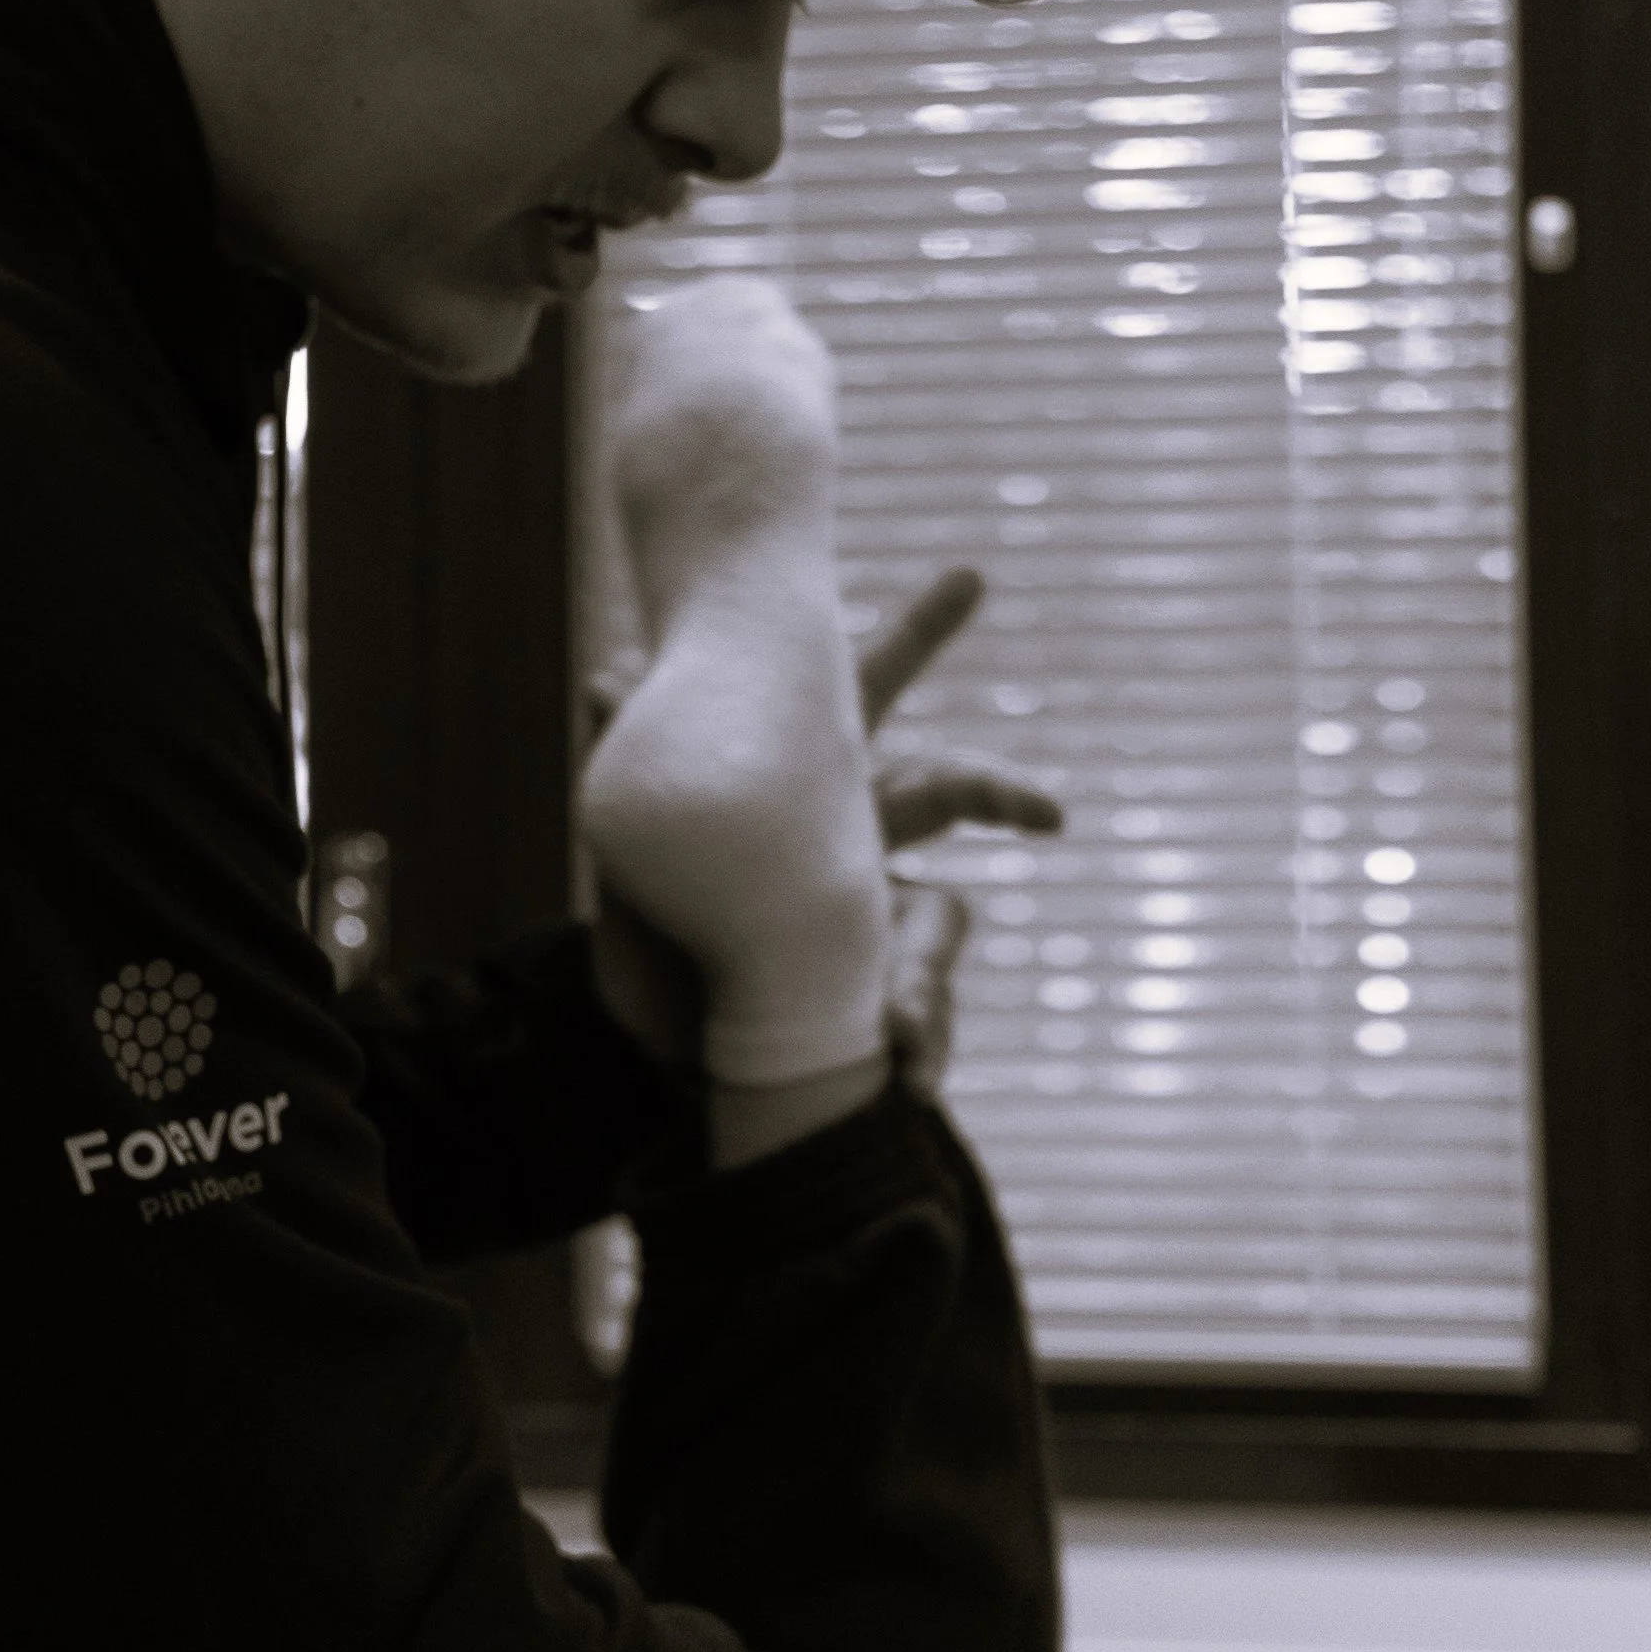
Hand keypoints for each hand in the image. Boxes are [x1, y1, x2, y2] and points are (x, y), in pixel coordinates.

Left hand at [588, 562, 1061, 1077]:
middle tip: (1048, 810)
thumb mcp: (637, 853)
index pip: (866, 696)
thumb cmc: (659, 930)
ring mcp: (884, 921)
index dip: (918, 635)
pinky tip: (912, 1074)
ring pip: (944, 924)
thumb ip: (637, 775)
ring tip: (902, 1030)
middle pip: (948, 792)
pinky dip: (924, 1043)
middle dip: (1001, 793)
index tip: (972, 577)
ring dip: (925, 973)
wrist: (665, 1052)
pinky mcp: (892, 996)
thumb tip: (602, 675)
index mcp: (810, 785)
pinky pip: (926, 1014)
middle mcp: (863, 843)